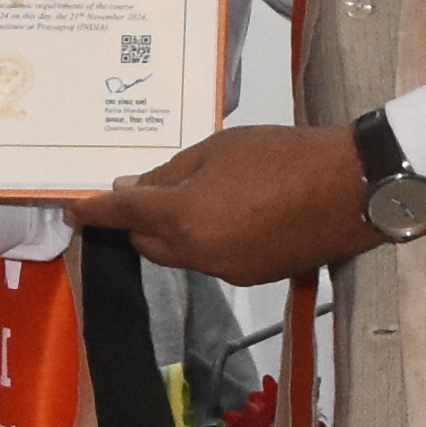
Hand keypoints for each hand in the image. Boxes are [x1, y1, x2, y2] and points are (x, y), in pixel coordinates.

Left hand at [67, 128, 387, 284]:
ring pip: (181, 253)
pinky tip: (237, 213)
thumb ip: (171, 173)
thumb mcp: (219, 149)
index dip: (94, 213)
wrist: (350, 188)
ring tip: (208, 194)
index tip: (74, 212)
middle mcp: (198, 253)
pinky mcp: (251, 277)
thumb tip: (134, 187)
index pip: (123, 215)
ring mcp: (226, 271)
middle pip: (148, 242)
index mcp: (183, 217)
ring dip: (178, 230)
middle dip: (141, 220)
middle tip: (150, 189)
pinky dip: (210, 240)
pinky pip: (213, 260)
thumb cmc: (285, 156)